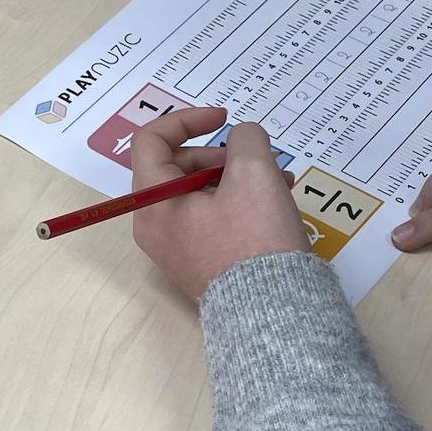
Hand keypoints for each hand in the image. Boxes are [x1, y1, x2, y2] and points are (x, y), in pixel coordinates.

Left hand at [131, 107, 307, 302]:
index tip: (224, 118)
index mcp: (154, 201)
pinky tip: (275, 200)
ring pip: (200, 192)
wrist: (271, 311)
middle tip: (259, 158)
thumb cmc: (254, 238)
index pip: (151, 140)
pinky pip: (211, 217)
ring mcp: (176, 247)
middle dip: (222, 153)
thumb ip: (246, 139)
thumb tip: (243, 140)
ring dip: (238, 176)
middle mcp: (155, 225)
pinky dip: (238, 201)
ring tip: (280, 179)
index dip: (187, 119)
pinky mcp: (199, 262)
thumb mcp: (255, 173)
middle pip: (178, 166)